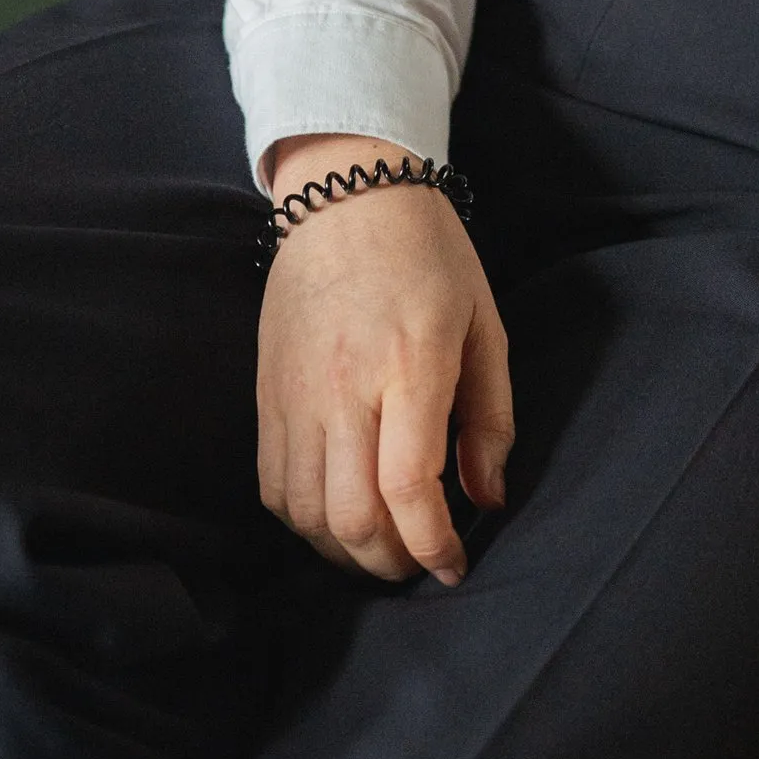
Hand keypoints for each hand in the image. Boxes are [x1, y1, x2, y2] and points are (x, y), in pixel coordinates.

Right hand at [256, 135, 512, 585]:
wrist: (346, 194)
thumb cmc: (429, 254)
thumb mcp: (485, 324)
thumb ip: (490, 418)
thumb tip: (487, 499)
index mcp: (410, 364)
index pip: (408, 485)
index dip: (431, 543)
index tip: (453, 564)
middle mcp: (345, 386)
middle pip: (351, 515)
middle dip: (390, 562)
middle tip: (420, 562)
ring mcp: (296, 394)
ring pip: (306, 512)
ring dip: (345, 550)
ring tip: (382, 546)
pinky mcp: (267, 395)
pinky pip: (273, 486)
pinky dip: (304, 521)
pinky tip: (337, 516)